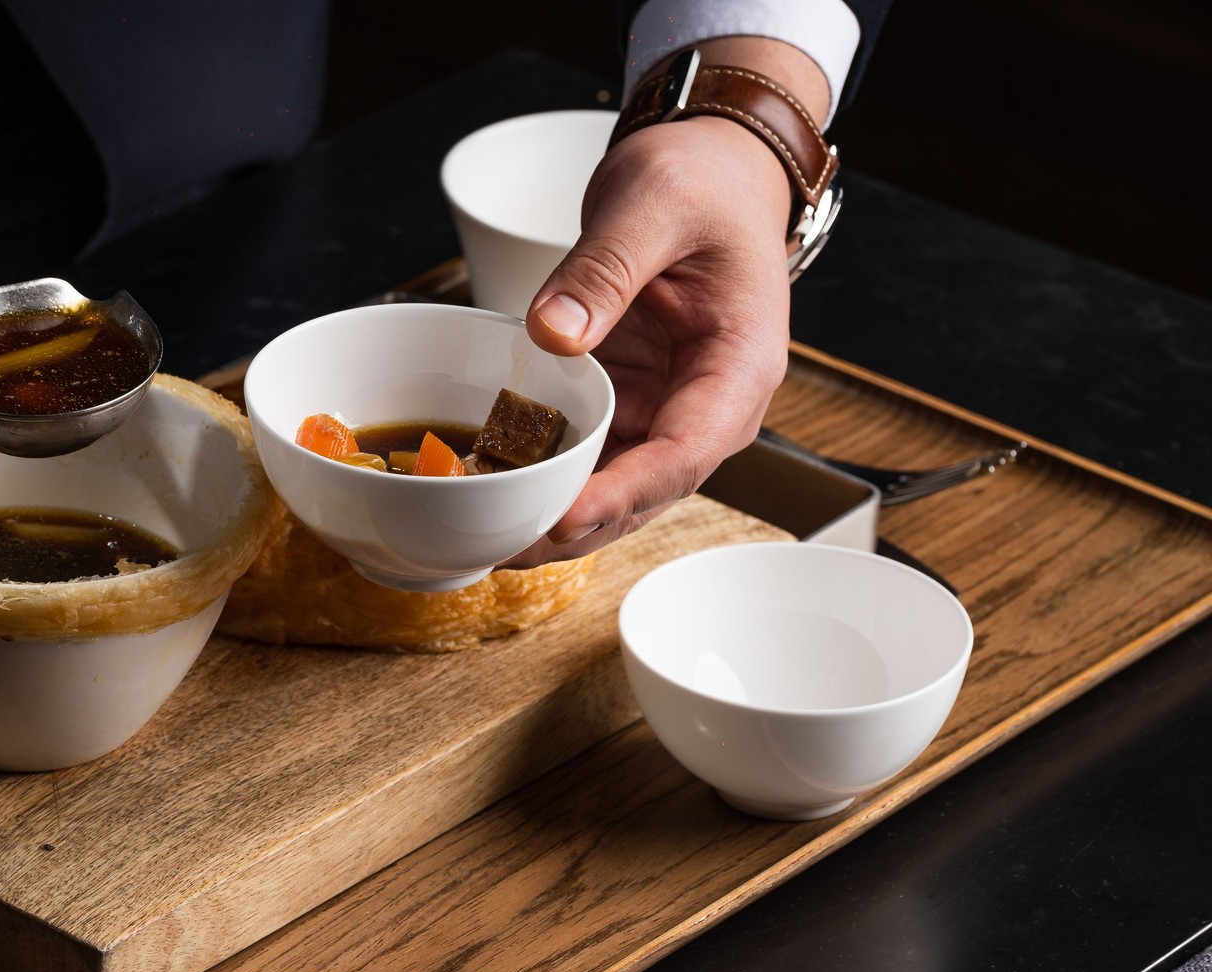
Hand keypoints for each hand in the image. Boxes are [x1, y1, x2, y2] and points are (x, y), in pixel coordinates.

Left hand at [504, 37, 829, 565]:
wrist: (709, 172)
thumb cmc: (702, 183)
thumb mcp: (651, 205)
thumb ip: (604, 269)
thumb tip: (555, 333)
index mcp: (738, 368)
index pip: (684, 454)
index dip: (621, 494)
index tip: (562, 518)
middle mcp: (708, 407)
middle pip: (645, 494)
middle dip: (574, 529)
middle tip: (498, 549)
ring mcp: (666, 413)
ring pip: (614, 491)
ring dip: (554, 519)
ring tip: (483, 540)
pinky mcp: (628, 407)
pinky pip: (589, 459)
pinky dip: (545, 481)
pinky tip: (493, 496)